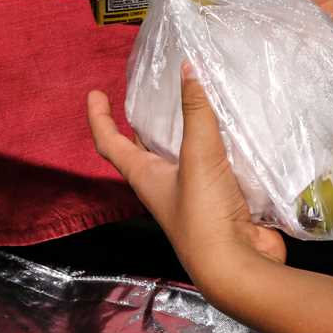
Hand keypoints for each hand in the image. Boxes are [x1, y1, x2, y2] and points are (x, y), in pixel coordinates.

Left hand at [88, 64, 286, 290]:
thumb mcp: (197, 156)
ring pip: (184, 155)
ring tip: (198, 101)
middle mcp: (164, 184)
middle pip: (145, 150)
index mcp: (145, 176)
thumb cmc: (203, 214)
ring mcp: (194, 193)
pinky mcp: (222, 198)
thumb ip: (196, 111)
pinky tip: (236, 130)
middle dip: (143, 123)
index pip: (110, 144)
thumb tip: (188, 68)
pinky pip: (218, 164)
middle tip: (151, 92)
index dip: (99, 118)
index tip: (95, 93)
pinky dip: (222, 145)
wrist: (237, 263)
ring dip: (187, 131)